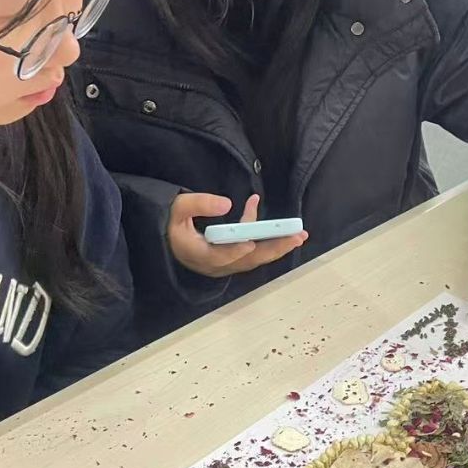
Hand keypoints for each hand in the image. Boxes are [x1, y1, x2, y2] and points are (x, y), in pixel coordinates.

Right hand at [168, 192, 307, 278]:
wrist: (168, 240)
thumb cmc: (171, 224)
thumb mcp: (177, 208)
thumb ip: (198, 204)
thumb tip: (227, 204)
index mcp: (197, 254)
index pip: (219, 256)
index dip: (235, 250)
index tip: (249, 242)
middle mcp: (214, 264)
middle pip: (247, 260)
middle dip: (273, 248)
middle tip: (296, 237)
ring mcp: (225, 264)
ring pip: (254, 258)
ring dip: (277, 246)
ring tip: (299, 235)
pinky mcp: (232, 259)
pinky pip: (253, 253)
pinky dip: (268, 240)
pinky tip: (281, 228)